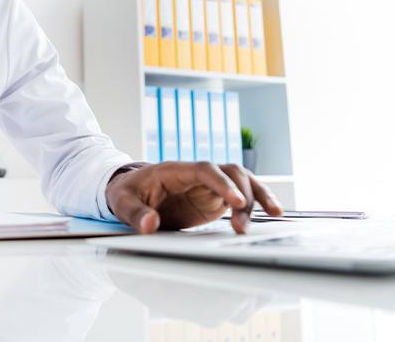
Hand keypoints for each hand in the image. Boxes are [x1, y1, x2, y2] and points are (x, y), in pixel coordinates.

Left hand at [105, 161, 282, 234]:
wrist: (131, 192)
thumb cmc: (126, 193)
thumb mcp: (122, 203)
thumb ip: (135, 214)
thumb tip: (149, 224)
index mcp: (175, 170)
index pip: (205, 170)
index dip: (221, 183)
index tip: (235, 202)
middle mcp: (196, 174)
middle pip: (230, 173)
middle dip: (243, 195)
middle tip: (242, 225)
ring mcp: (208, 185)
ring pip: (242, 180)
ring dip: (257, 196)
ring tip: (272, 215)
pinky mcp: (215, 197)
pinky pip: (241, 195)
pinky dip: (258, 201)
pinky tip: (273, 213)